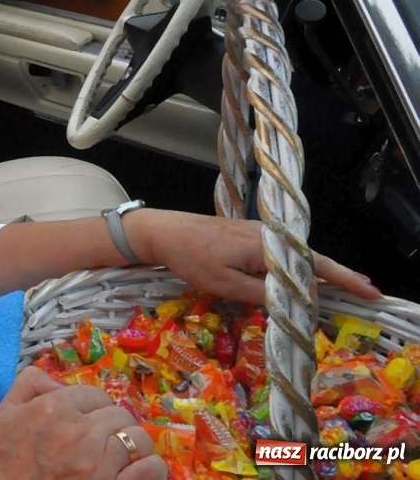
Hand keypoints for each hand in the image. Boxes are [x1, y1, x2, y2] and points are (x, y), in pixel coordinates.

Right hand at [0, 367, 162, 479]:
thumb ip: (29, 383)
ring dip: (133, 443)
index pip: (94, 394)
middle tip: (102, 436)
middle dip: (112, 423)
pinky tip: (139, 467)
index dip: (92, 405)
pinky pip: (149, 469)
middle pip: (119, 414)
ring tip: (123, 451)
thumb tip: (58, 380)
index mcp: (56, 408)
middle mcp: (82, 432)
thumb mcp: (5, 412)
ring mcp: (101, 462)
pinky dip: (150, 466)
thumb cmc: (7, 458)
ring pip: (138, 439)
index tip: (87, 417)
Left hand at [127, 209, 379, 303]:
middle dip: (338, 277)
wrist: (161, 231)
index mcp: (267, 245)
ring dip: (317, 273)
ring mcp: (258, 233)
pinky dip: (295, 267)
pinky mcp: (247, 235)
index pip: (314, 264)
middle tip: (365, 295)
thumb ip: (264, 293)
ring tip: (342, 290)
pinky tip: (301, 278)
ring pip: (295, 256)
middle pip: (310, 258)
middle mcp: (268, 234)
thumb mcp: (227, 284)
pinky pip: (280, 253)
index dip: (344, 279)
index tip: (370, 291)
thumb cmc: (191, 257)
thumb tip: (297, 300)